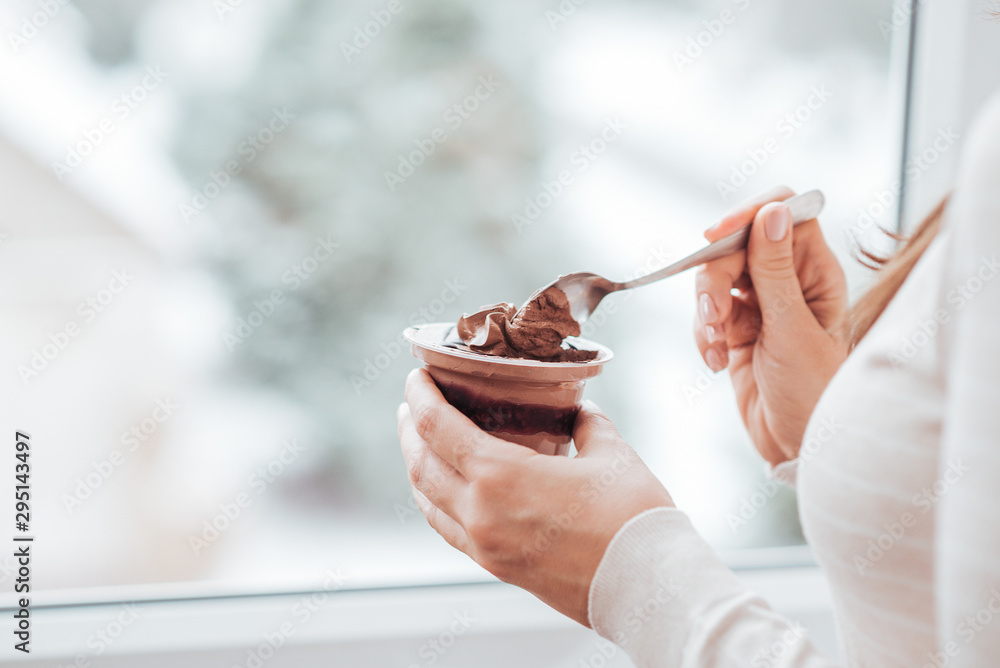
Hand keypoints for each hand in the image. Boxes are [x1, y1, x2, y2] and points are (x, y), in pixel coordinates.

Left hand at [398, 369, 673, 626]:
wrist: (644, 585)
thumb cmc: (631, 516)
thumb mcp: (611, 453)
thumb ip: (588, 425)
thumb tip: (581, 412)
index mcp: (500, 476)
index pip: (437, 427)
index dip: (420, 396)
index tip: (416, 375)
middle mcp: (479, 512)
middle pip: (421, 464)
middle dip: (409, 430)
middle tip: (410, 405)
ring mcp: (484, 545)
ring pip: (428, 501)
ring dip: (417, 467)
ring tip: (420, 445)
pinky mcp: (497, 567)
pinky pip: (448, 530)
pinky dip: (436, 502)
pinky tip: (446, 492)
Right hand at [693, 186, 847, 465]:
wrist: (798, 447)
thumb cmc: (814, 393)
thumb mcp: (792, 330)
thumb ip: (775, 271)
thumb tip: (771, 213)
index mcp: (817, 271)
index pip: (784, 213)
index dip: (749, 214)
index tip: (716, 235)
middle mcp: (789, 281)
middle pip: (737, 246)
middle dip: (715, 279)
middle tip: (712, 316)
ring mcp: (761, 305)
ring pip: (715, 280)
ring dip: (704, 311)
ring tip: (714, 346)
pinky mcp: (737, 329)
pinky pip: (706, 313)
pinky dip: (702, 334)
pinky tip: (714, 361)